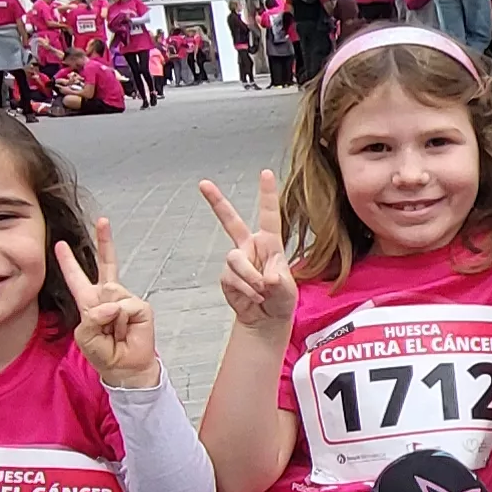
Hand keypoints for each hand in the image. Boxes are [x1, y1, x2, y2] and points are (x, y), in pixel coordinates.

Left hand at [54, 215, 157, 387]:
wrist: (126, 368)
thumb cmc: (105, 353)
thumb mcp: (85, 336)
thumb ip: (93, 317)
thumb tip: (113, 303)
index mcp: (90, 302)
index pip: (77, 278)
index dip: (69, 262)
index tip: (61, 244)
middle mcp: (108, 297)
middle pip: (106, 264)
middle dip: (105, 241)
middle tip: (103, 221)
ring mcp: (125, 300)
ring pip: (111, 292)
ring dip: (109, 316)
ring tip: (114, 332)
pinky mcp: (140, 307)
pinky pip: (126, 305)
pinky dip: (122, 319)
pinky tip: (125, 331)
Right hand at [199, 170, 295, 332]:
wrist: (265, 319)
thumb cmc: (281, 300)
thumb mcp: (287, 291)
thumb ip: (279, 282)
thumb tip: (268, 278)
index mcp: (270, 243)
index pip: (268, 215)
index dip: (267, 194)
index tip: (266, 172)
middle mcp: (251, 247)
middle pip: (230, 221)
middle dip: (216, 202)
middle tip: (203, 183)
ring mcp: (236, 260)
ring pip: (236, 260)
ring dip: (250, 279)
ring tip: (262, 292)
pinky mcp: (226, 275)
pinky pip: (232, 278)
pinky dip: (245, 290)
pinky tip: (254, 297)